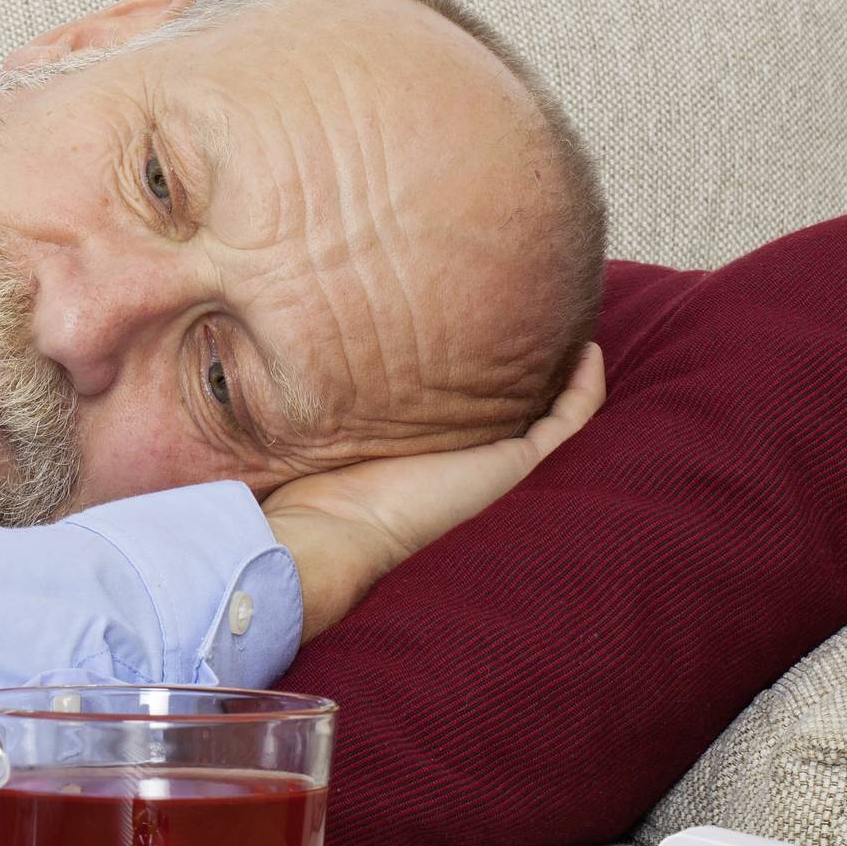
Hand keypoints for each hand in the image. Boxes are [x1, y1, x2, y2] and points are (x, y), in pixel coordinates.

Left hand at [261, 342, 606, 633]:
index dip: (475, 368)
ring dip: (560, 370)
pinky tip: (589, 347)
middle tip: (535, 307)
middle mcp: (465, 459)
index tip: (477, 315)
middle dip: (525, 363)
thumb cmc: (308, 493)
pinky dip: (584, 387)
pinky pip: (568, 422)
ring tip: (568, 317)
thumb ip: (313, 401)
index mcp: (424, 454)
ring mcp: (495, 463)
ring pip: (547, 413)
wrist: (328, 538)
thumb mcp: (315, 432)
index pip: (462, 408)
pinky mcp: (515, 464)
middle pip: (509, 407)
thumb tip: (256, 349)